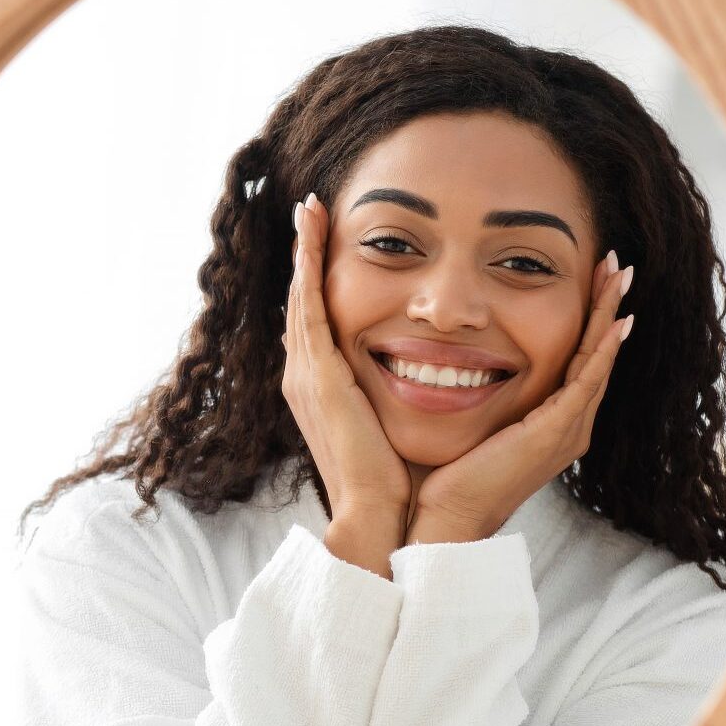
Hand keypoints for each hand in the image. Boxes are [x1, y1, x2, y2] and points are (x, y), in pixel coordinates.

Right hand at [281, 193, 412, 574]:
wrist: (380, 518)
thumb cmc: (395, 484)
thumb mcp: (392, 430)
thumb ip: (396, 402)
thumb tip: (425, 387)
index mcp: (323, 392)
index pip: (317, 325)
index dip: (316, 285)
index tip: (323, 249)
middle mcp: (305, 378)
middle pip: (301, 303)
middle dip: (304, 256)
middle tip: (308, 212)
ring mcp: (306, 374)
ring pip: (300, 295)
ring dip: (304, 248)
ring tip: (308, 208)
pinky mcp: (317, 373)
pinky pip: (308, 303)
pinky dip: (307, 262)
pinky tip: (311, 227)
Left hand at [407, 252, 633, 544]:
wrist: (446, 520)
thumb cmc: (447, 478)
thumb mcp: (474, 423)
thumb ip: (483, 395)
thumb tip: (459, 361)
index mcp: (553, 425)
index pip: (580, 359)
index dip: (591, 317)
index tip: (595, 277)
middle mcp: (569, 427)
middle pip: (599, 354)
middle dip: (609, 305)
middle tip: (619, 263)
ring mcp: (566, 431)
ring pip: (599, 360)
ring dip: (611, 314)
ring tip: (620, 274)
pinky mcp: (555, 434)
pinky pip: (586, 382)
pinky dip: (603, 349)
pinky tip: (617, 321)